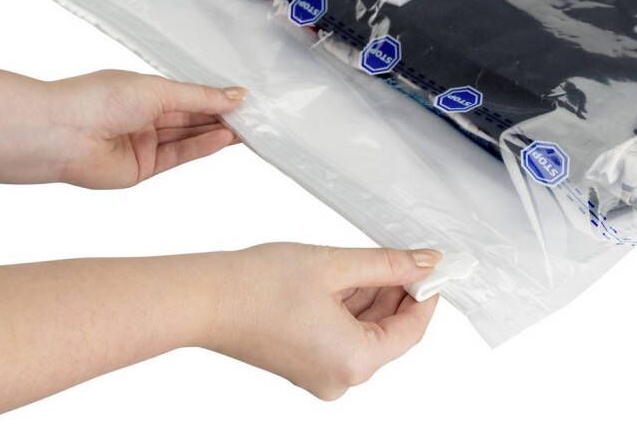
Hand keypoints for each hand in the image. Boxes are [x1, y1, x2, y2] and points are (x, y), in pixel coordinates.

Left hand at [49, 70, 246, 187]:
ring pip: (189, 138)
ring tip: (248, 130)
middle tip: (255, 118)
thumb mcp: (158, 90)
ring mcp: (145, 144)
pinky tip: (224, 139)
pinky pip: (179, 156)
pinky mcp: (143, 169)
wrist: (63, 133)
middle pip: (192, 119)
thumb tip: (236, 95)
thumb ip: (199, 97)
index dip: (217, 98)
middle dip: (222, 117)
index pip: (190, 96)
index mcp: (144, 92)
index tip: (246, 101)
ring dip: (217, 133)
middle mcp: (145, 117)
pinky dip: (202, 148)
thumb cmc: (100, 99)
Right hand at [198, 243, 441, 399]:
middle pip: (387, 332)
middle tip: (404, 257)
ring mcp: (320, 376)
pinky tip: (344, 277)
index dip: (426, 295)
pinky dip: (347, 308)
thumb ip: (387, 264)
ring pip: (363, 332)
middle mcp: (341, 379)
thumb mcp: (335, 265)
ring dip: (370, 297)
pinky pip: (340, 336)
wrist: (204, 299)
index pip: (411, 330)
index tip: (433, 269)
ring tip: (366, 260)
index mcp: (354, 361)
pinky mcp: (303, 365)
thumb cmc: (257, 285)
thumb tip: (425, 263)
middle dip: (396, 293)